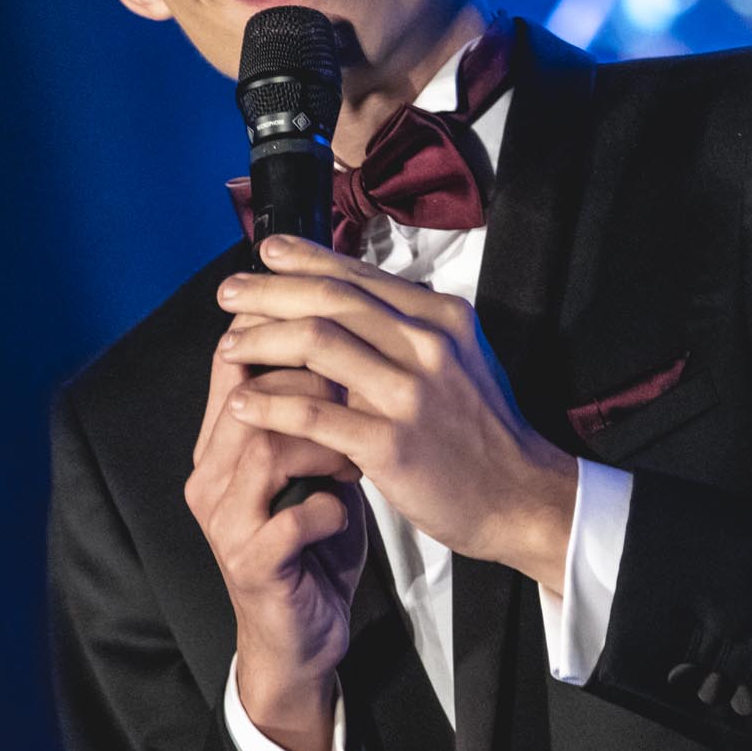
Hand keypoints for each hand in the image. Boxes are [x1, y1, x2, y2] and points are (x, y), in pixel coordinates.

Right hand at [185, 333, 366, 750]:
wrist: (301, 637)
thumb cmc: (312, 545)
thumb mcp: (313, 470)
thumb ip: (315, 416)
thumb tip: (351, 350)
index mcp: (219, 446)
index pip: (232, 367)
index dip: (281, 337)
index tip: (338, 330)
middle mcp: (210, 478)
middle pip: (250, 400)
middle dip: (314, 388)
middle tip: (362, 393)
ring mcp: (225, 523)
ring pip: (264, 449)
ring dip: (322, 442)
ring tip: (358, 452)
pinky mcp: (251, 565)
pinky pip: (289, 520)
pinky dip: (328, 508)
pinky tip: (346, 509)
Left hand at [213, 238, 579, 593]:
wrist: (523, 497)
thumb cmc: (484, 432)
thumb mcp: (461, 359)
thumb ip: (411, 327)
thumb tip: (355, 296)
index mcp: (441, 318)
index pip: (359, 275)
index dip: (305, 260)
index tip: (266, 253)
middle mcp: (427, 345)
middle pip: (330, 299)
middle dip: (269, 292)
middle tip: (228, 295)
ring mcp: (410, 394)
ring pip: (316, 345)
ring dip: (261, 342)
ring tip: (228, 347)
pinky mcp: (392, 444)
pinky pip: (314, 414)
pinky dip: (270, 406)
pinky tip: (242, 405)